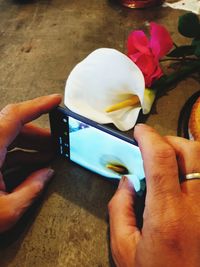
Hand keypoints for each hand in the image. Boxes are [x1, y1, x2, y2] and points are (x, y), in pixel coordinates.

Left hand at [0, 94, 60, 232]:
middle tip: (58, 140)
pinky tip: (35, 161)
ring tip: (50, 152)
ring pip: (11, 137)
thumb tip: (46, 174)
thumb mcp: (7, 211)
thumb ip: (31, 189)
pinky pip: (5, 149)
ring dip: (32, 143)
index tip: (55, 100)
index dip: (38, 105)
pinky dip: (22, 152)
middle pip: (15, 127)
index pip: (14, 116)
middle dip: (40, 133)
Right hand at [108, 124, 199, 266]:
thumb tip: (126, 182)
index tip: (140, 132)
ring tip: (169, 159)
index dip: (149, 137)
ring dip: (185, 151)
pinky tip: (184, 175)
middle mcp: (196, 207)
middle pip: (190, 151)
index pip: (160, 159)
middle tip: (153, 147)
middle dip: (168, 140)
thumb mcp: (125, 248)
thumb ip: (120, 210)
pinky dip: (195, 168)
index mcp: (167, 215)